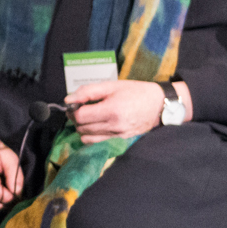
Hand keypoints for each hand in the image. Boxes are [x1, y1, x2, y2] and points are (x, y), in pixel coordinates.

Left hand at [66, 80, 188, 143]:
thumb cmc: (134, 91)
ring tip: (89, 116)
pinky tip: (95, 124)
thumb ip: (87, 92)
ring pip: (86, 137)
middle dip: (76, 118)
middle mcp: (114, 126)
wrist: (159, 104)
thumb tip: (68, 100)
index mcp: (111, 110)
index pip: (79, 117)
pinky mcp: (120, 140)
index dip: (72, 110)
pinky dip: (90, 134)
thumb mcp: (111, 85)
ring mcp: (117, 135)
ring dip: (82, 127)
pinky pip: (96, 141)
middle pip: (81, 128)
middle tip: (81, 108)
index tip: (74, 103)